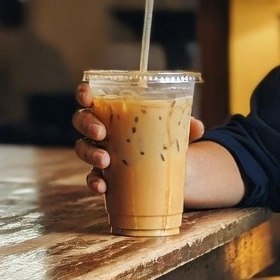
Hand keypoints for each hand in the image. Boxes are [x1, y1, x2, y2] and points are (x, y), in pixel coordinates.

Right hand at [73, 81, 205, 195]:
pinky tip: (102, 186)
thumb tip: (197, 126)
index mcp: (114, 112)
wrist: (172, 175)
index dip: (84, 93)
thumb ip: (185, 127)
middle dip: (87, 124)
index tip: (87, 95)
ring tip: (105, 160)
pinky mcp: (105, 176)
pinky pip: (92, 178)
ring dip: (90, 153)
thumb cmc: (166, 143)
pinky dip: (94, 182)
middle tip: (101, 132)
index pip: (92, 97)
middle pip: (82, 121)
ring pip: (83, 149)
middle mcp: (102, 131)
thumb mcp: (177, 133)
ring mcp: (100, 153)